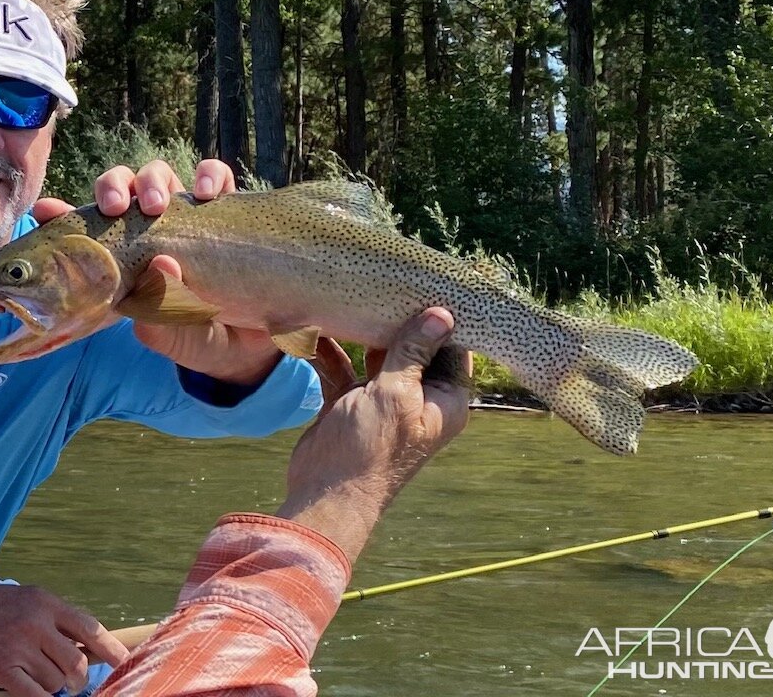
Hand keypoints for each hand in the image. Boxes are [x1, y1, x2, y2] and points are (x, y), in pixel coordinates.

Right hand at [0, 580, 128, 696]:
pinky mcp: (2, 669)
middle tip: (70, 683)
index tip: (124, 662)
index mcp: (45, 602)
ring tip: (36, 678)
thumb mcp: (24, 601)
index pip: (89, 628)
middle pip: (76, 662)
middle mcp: (36, 623)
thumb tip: (85, 647)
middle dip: (77, 679)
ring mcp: (19, 646)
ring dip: (51, 688)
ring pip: (56, 682)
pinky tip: (34, 694)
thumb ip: (52, 620)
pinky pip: (35, 695)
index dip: (110, 649)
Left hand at [35, 159, 279, 385]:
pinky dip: (211, 176)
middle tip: (117, 207)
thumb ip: (154, 306)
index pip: (86, 226)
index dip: (62, 213)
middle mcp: (149, 229)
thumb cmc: (194, 338)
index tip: (46, 210)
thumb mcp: (166, 333)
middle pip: (121, 186)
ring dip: (154, 180)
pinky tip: (209, 195)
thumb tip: (160, 264)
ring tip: (160, 205)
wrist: (247, 351)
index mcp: (122, 256)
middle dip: (113, 186)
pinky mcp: (223, 212)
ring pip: (159, 174)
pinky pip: (216, 177)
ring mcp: (185, 217)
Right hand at [276, 309, 470, 561]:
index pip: (455, 351)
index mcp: (445, 401)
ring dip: (364, 333)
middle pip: (416, 349)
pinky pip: (345, 370)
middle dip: (400, 318)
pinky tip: (317, 328)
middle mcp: (420, 399)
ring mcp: (384, 402)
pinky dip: (332, 352)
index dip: (446, 320)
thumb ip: (414, 352)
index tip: (432, 284)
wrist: (326, 494)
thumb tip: (442, 314)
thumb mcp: (396, 393)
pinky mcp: (351, 404)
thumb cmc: (370, 447)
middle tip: (388, 279)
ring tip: (354, 295)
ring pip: (379, 356)